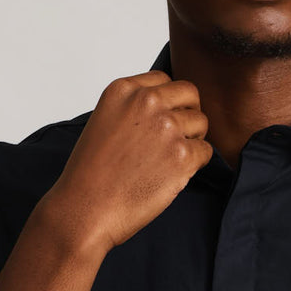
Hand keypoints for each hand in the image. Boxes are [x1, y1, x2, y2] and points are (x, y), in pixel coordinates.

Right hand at [37, 70, 213, 259]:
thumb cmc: (91, 174)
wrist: (84, 210)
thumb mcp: (105, 122)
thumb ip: (133, 108)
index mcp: (124, 90)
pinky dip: (194, 165)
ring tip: (168, 161)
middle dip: (188, 114)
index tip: (160, 122)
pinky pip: (206, 151)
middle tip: (175, 139)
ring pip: (201, 123)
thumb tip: (168, 108)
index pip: (164, 79)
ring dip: (192, 141)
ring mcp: (167, 128)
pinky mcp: (182, 156)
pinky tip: (171, 176)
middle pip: (190, 94)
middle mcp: (147, 102)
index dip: (168, 101)